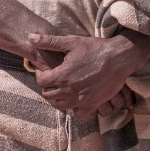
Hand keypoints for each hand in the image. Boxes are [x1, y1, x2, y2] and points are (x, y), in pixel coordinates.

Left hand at [29, 33, 146, 116]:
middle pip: (49, 95)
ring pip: (61, 105)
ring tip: (63, 88)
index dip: (40, 75)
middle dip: (48, 86)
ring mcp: (81, 100)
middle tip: (53, 78)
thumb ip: (49, 42)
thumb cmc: (95, 48)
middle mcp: (69, 90)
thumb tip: (30, 37)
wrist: (119, 58)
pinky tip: (76, 98)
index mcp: (62, 75)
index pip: (41, 82)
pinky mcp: (93, 105)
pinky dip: (74, 108)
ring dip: (59, 98)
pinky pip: (77, 113)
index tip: (44, 70)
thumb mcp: (71, 42)